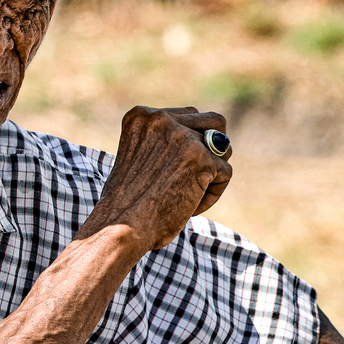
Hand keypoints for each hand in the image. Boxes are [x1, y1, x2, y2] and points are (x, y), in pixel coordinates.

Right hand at [82, 106, 231, 251]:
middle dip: (214, 148)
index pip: (187, 115)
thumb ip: (161, 143)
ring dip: (213, 171)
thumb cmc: (125, 204)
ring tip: (190, 195)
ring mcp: (183, 137)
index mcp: (141, 116)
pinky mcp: (201, 159)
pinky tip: (190, 209)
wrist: (119, 227)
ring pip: (223, 147)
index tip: (177, 168)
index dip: (191, 142)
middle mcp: (162, 119)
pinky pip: (224, 173)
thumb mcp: (136, 158)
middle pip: (213, 121)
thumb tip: (210, 141)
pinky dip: (212, 195)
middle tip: (200, 175)